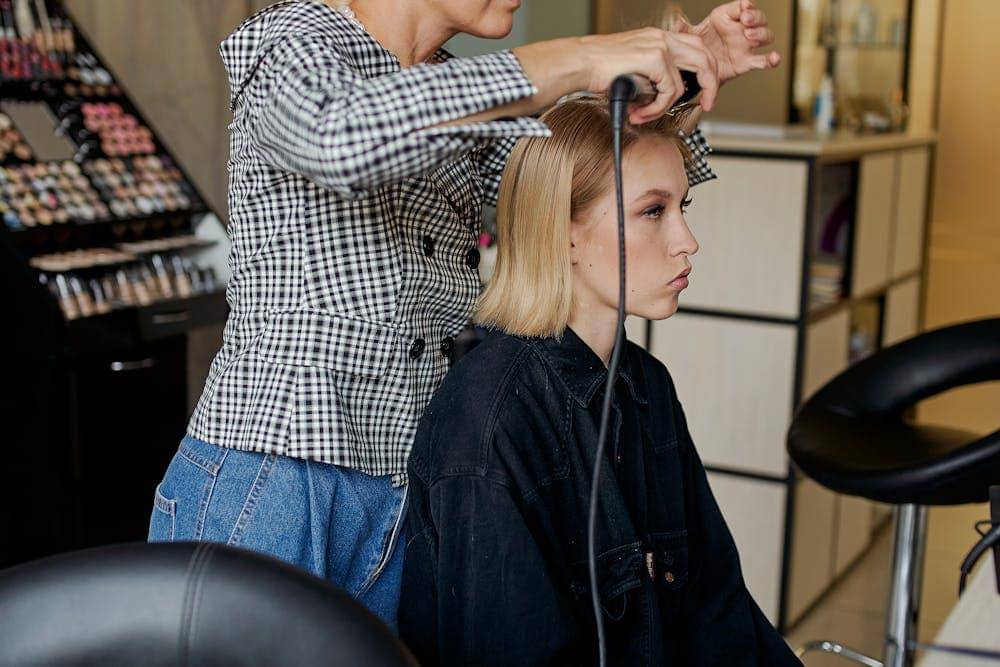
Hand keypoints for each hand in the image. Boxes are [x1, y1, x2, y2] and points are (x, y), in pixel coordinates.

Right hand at [577, 27, 719, 123]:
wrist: (580, 63)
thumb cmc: (598, 69)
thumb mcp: (633, 70)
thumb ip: (652, 78)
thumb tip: (664, 97)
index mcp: (659, 38)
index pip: (696, 50)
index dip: (705, 73)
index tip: (703, 94)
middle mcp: (662, 38)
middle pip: (704, 57)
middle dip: (711, 85)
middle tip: (707, 105)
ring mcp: (659, 46)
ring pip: (688, 78)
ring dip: (673, 103)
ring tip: (652, 114)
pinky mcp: (653, 58)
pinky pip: (668, 90)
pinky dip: (656, 107)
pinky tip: (640, 112)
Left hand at [686, 0, 780, 84]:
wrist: (699, 72)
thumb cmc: (699, 47)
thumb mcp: (690, 37)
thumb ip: (684, 30)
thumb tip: (677, 23)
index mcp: (726, 17)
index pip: (741, 6)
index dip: (746, 4)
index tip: (745, 4)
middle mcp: (740, 29)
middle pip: (757, 18)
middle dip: (755, 17)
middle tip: (746, 20)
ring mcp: (746, 45)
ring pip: (764, 35)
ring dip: (761, 34)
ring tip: (751, 37)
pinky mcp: (748, 62)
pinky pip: (763, 60)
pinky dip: (771, 59)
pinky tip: (774, 58)